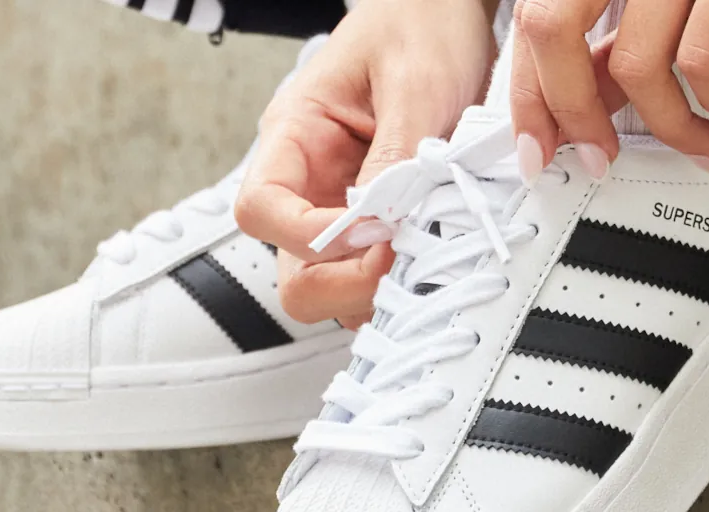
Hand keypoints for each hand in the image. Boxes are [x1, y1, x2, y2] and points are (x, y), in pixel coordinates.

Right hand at [235, 0, 496, 327]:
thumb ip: (396, 159)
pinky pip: (371, 275)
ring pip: (331, 284)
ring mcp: (339, 207)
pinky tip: (434, 257)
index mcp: (295, 136)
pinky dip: (399, 282)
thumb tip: (381, 225)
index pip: (260, 210)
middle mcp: (307, 180)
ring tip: (427, 257)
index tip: (375, 232)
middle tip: (406, 260)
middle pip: (292, 270)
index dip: (310, 238)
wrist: (447, 10)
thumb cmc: (422, 27)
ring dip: (375, 288)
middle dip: (345, 282)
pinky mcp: (375, 223)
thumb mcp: (414, 85)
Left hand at [510, 0, 708, 179]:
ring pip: (633, 62)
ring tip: (699, 140)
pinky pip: (703, 59)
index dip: (528, 93)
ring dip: (667, 125)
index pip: (532, 21)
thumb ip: (618, 40)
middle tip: (600, 157)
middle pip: (551, 29)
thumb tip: (584, 105)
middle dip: (571, 112)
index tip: (537, 146)